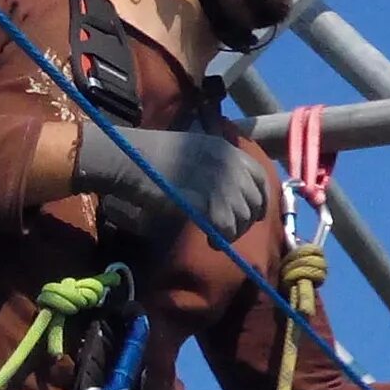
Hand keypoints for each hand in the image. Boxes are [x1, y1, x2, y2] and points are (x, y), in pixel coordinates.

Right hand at [73, 120, 268, 239]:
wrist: (128, 159)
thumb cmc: (151, 158)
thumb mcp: (193, 153)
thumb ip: (217, 169)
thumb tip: (232, 197)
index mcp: (227, 149)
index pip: (260, 177)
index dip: (260, 198)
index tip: (252, 214)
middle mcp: (229, 163)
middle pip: (255, 200)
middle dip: (245, 221)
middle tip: (227, 231)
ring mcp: (220, 181)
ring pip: (244, 217)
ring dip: (233, 232)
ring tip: (216, 237)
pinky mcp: (207, 200)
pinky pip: (228, 227)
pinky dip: (221, 238)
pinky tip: (210, 240)